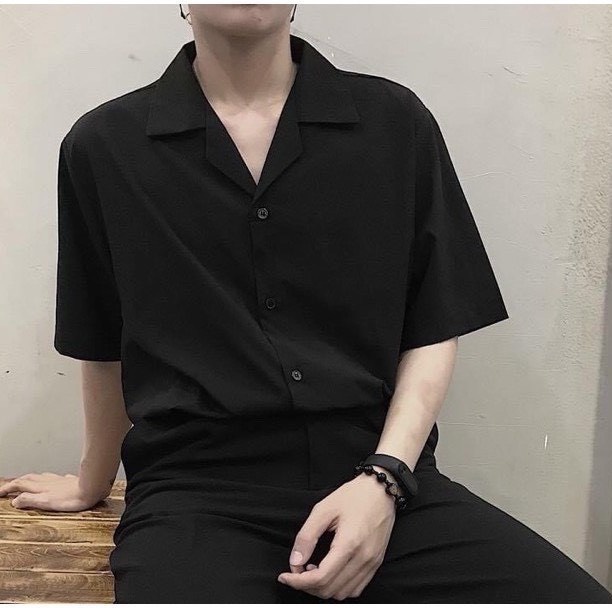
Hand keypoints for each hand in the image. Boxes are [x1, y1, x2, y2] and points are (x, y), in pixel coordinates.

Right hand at [0, 472, 108, 511]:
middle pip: (29, 478)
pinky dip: (50, 479)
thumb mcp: (47, 502)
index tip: (0, 493)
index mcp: (41, 487)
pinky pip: (56, 478)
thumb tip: (15, 501)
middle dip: (17, 482)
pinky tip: (56, 480)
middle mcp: (49, 481)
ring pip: (42, 477)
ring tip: (27, 481)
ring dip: (31, 479)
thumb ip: (30, 500)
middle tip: (9, 486)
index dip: (8, 488)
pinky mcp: (71, 481)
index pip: (20, 485)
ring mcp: (60, 480)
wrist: (93, 487)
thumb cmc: (73, 497)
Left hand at [277, 470, 396, 600]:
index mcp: (349, 544)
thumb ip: (307, 536)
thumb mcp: (323, 509)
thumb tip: (295, 561)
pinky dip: (339, 587)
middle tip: (297, 571)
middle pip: (329, 590)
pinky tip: (330, 572)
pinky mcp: (376, 563)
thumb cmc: (354, 496)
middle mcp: (363, 558)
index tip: (286, 576)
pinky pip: (356, 588)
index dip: (298, 581)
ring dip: (323, 588)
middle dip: (307, 586)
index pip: (320, 578)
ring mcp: (372, 563)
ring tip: (313, 570)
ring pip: (342, 594)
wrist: (381, 490)